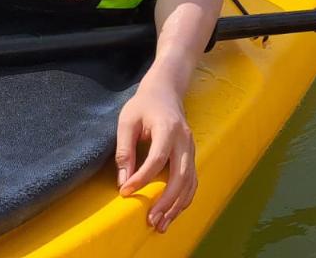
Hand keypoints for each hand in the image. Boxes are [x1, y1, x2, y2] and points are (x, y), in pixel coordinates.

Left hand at [116, 79, 196, 233]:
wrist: (166, 90)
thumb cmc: (144, 104)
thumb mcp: (127, 120)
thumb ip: (125, 149)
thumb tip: (123, 180)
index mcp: (169, 128)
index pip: (158, 159)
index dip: (142, 178)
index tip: (125, 192)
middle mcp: (185, 140)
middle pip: (180, 175)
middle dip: (166, 201)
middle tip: (150, 220)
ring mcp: (191, 148)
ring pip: (190, 182)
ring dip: (177, 205)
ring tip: (161, 224)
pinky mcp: (191, 155)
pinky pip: (192, 181)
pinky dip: (184, 199)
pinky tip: (172, 212)